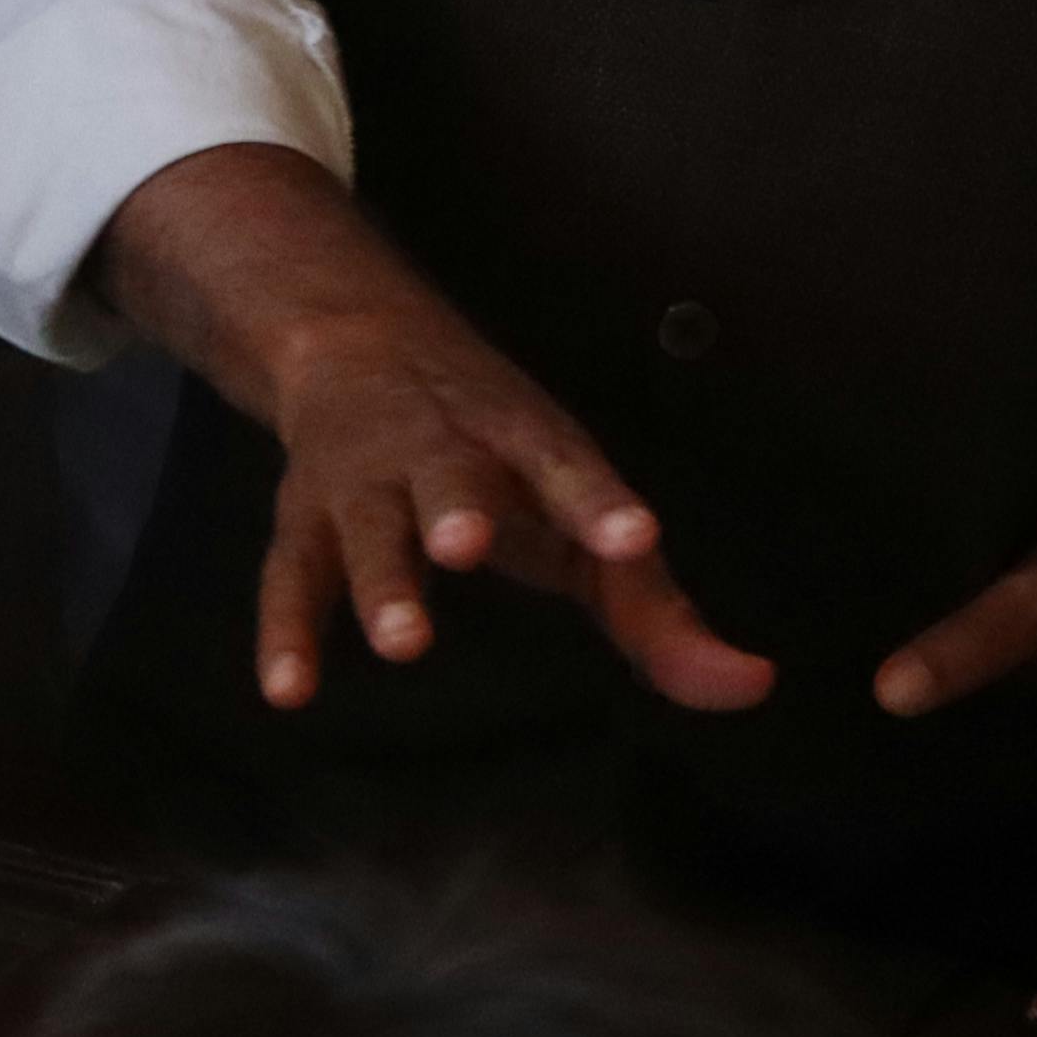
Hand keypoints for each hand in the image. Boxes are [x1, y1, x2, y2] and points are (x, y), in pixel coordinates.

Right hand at [247, 285, 774, 718]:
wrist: (356, 344)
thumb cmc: (497, 454)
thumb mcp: (579, 511)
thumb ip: (658, 610)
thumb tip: (752, 687)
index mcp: (525, 442)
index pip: (568, 466)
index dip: (601, 501)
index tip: (637, 535)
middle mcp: (442, 452)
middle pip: (450, 477)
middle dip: (458, 508)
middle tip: (469, 544)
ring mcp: (365, 483)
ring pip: (367, 528)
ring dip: (384, 579)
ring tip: (407, 642)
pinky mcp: (304, 519)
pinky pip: (289, 577)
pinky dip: (284, 633)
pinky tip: (289, 692)